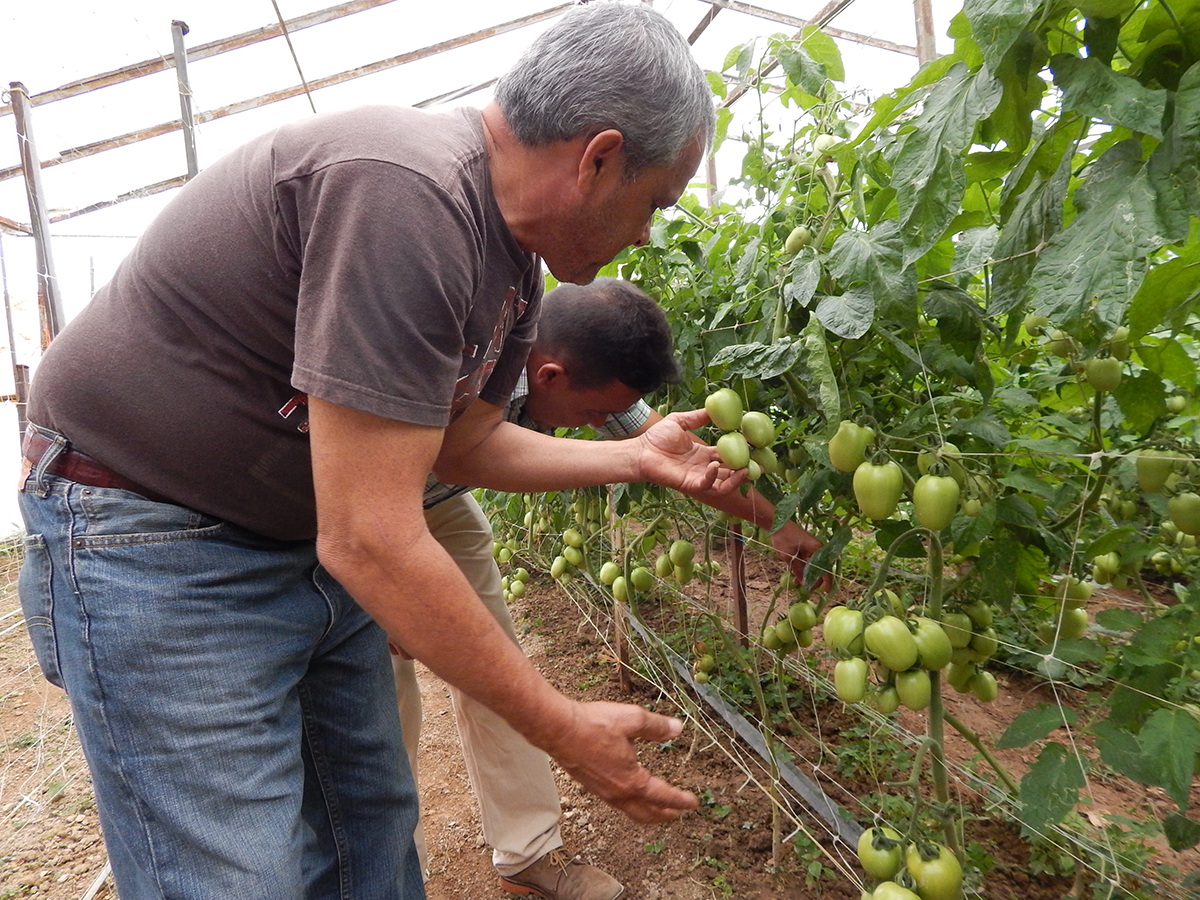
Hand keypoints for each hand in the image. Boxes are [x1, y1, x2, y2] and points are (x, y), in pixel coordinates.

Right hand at [546, 700, 698, 823]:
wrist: (558, 729)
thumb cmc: (594, 725)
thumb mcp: (632, 719)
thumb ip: (656, 727)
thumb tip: (677, 729)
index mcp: (632, 780)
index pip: (662, 796)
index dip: (680, 800)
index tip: (693, 803)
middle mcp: (618, 793)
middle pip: (647, 813)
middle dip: (665, 815)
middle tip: (678, 813)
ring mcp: (603, 792)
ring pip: (631, 811)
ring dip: (648, 813)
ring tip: (657, 810)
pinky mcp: (592, 786)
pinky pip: (617, 804)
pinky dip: (631, 806)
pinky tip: (630, 794)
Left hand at [636, 409, 745, 494]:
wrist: (641, 450)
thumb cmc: (657, 437)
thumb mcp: (681, 421)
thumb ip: (698, 416)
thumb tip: (715, 407)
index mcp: (705, 454)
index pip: (729, 455)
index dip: (743, 452)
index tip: (755, 445)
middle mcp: (705, 468)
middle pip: (731, 473)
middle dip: (746, 470)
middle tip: (759, 463)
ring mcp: (698, 478)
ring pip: (724, 485)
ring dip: (736, 479)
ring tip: (745, 469)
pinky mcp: (689, 485)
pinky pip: (706, 486)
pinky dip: (713, 478)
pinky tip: (715, 465)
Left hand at [771, 521, 831, 591]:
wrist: (777, 525)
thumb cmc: (784, 538)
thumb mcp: (790, 557)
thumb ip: (798, 570)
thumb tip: (804, 583)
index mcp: (817, 550)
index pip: (825, 568)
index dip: (826, 581)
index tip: (825, 591)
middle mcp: (817, 550)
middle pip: (819, 569)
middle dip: (813, 580)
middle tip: (806, 589)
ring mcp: (811, 550)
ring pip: (812, 567)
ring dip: (806, 576)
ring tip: (796, 583)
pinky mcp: (805, 550)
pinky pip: (806, 563)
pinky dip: (802, 570)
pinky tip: (794, 577)